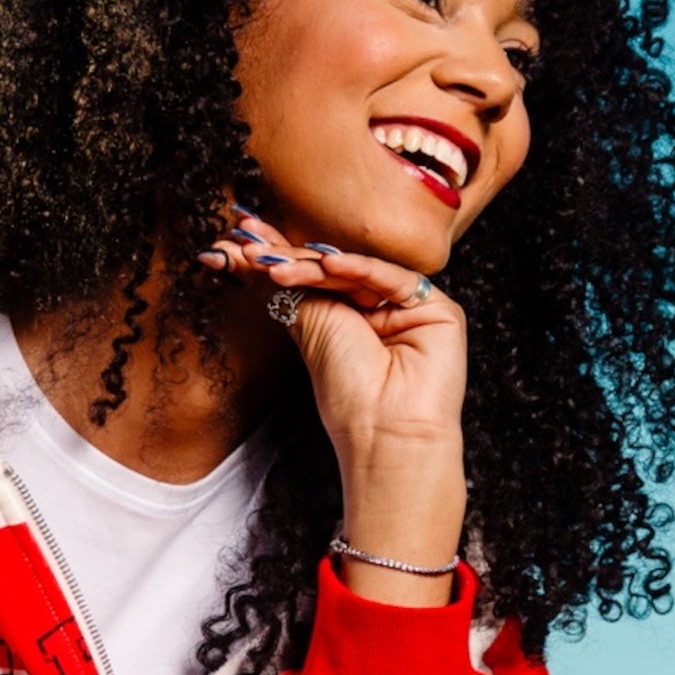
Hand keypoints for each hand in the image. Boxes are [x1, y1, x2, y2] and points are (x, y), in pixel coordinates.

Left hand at [197, 204, 468, 465]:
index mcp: (348, 320)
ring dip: (311, 264)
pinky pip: (391, 278)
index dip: (279, 259)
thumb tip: (254, 257)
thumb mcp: (309, 333)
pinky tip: (324, 266)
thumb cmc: (349, 396)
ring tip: (271, 264)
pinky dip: (357, 269)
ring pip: (357, 270)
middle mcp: (377, 310)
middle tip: (248, 241)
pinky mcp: (436, 308)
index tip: (239, 242)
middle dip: (288, 255)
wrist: (385, 432)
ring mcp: (406, 308)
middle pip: (333, 270)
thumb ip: (292, 292)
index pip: (313, 279)